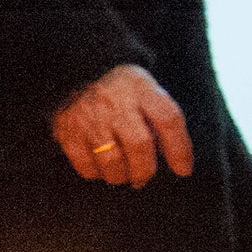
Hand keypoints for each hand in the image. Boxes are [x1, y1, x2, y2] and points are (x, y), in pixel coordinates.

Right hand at [51, 64, 193, 187]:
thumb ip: (161, 120)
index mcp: (140, 89)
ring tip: (122, 173)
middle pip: (139, 145)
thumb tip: (176, 162)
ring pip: (112, 163)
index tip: (184, 170)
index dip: (180, 150)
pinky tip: (101, 167)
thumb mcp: (146, 92)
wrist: (76, 75)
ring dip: (121, 176)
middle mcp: (115, 103)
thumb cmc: (122, 93)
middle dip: (146, 170)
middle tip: (144, 176)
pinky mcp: (68, 133)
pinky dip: (97, 173)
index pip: (168, 119)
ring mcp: (89, 118)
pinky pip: (87, 168)